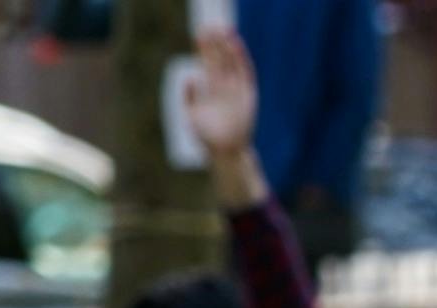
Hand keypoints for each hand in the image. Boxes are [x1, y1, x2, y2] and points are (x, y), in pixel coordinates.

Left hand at [184, 29, 256, 159]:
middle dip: (214, 44)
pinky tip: (235, 44)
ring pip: (231, 63)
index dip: (203, 50)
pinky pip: (245, 72)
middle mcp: (224, 87)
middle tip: (209, 26)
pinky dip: (241, 58)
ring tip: (223, 30)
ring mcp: (236, 90)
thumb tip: (191, 77)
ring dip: (227, 47)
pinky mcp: (247, 94)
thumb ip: (188, 97)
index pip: (207, 64)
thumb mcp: (190, 115)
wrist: (224, 151)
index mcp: (210, 90)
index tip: (198, 34)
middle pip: (219, 60)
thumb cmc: (206, 137)